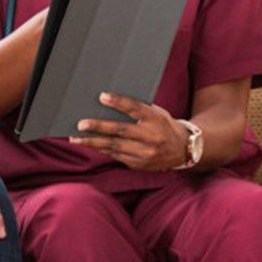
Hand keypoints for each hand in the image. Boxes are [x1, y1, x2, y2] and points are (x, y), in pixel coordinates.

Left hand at [69, 92, 190, 170]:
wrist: (184, 150)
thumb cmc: (165, 126)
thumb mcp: (158, 113)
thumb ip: (139, 109)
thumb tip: (111, 104)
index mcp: (156, 119)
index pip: (135, 109)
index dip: (118, 102)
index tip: (102, 97)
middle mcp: (151, 137)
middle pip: (120, 131)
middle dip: (99, 127)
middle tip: (81, 124)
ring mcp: (146, 153)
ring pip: (115, 147)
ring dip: (94, 143)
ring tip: (77, 139)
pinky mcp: (140, 165)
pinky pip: (117, 156)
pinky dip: (103, 151)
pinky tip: (91, 146)